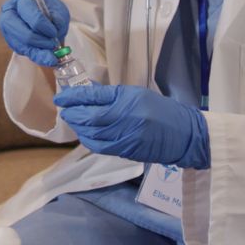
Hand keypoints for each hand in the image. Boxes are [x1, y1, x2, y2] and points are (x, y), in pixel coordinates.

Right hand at [0, 0, 69, 65]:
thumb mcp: (58, 10)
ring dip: (40, 50)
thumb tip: (56, 27)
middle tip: (53, 44)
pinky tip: (47, 59)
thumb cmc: (50, 12)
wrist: (46, 21)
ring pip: (23, 45)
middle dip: (40, 41)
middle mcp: (10, 13)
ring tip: (53, 52)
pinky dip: (37, 56)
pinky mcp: (12, 41)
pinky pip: (24, 52)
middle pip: (22, 32)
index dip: (42, 24)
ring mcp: (8, 29)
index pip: (28, 12)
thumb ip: (59, 17)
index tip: (53, 32)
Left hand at [54, 84, 210, 168]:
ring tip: (73, 120)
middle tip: (64, 109)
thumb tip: (88, 93)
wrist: (183, 134)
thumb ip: (112, 95)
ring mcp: (124, 137)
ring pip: (91, 134)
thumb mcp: (137, 94)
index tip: (61, 97)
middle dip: (73, 114)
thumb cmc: (161, 109)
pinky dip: (88, 140)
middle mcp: (124, 118)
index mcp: (127, 99)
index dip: (74, 97)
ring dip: (78, 128)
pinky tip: (85, 134)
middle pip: (89, 118)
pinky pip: (100, 147)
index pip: (93, 97)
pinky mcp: (125, 151)